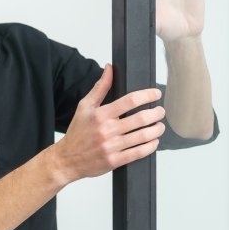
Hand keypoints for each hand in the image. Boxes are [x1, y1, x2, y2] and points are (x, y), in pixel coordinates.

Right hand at [51, 65, 165, 181]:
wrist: (67, 159)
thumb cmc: (77, 132)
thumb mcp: (85, 106)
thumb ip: (100, 87)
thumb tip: (109, 68)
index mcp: (101, 114)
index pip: (130, 101)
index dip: (147, 95)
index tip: (156, 94)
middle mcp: (107, 130)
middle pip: (140, 118)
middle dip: (156, 113)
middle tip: (161, 111)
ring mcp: (111, 146)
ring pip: (142, 136)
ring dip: (156, 130)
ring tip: (160, 126)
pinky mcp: (115, 161)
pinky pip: (138, 152)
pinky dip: (150, 146)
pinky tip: (153, 142)